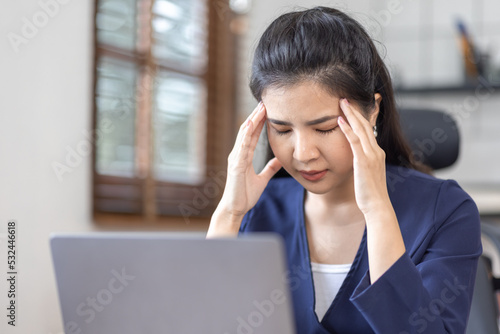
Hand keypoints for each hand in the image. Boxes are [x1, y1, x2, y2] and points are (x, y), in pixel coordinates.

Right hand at [217, 102, 281, 221]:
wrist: (235, 209)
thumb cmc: (245, 195)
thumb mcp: (262, 179)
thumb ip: (270, 168)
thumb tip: (280, 160)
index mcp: (244, 156)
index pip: (253, 134)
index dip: (260, 121)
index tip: (268, 109)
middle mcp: (238, 154)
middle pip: (248, 130)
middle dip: (256, 116)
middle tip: (265, 101)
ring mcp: (236, 158)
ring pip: (244, 135)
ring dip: (252, 120)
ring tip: (260, 107)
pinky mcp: (236, 165)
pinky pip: (241, 147)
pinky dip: (246, 134)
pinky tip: (251, 124)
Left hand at [338, 98, 389, 215]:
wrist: (377, 206)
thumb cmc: (370, 194)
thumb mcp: (367, 175)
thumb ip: (362, 164)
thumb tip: (355, 161)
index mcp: (377, 154)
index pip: (368, 131)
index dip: (360, 118)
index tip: (351, 108)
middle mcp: (376, 151)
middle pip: (366, 125)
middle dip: (355, 111)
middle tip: (345, 98)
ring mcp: (371, 155)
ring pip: (361, 129)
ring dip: (351, 114)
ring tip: (342, 102)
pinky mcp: (364, 161)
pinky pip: (354, 141)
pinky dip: (347, 129)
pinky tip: (339, 120)